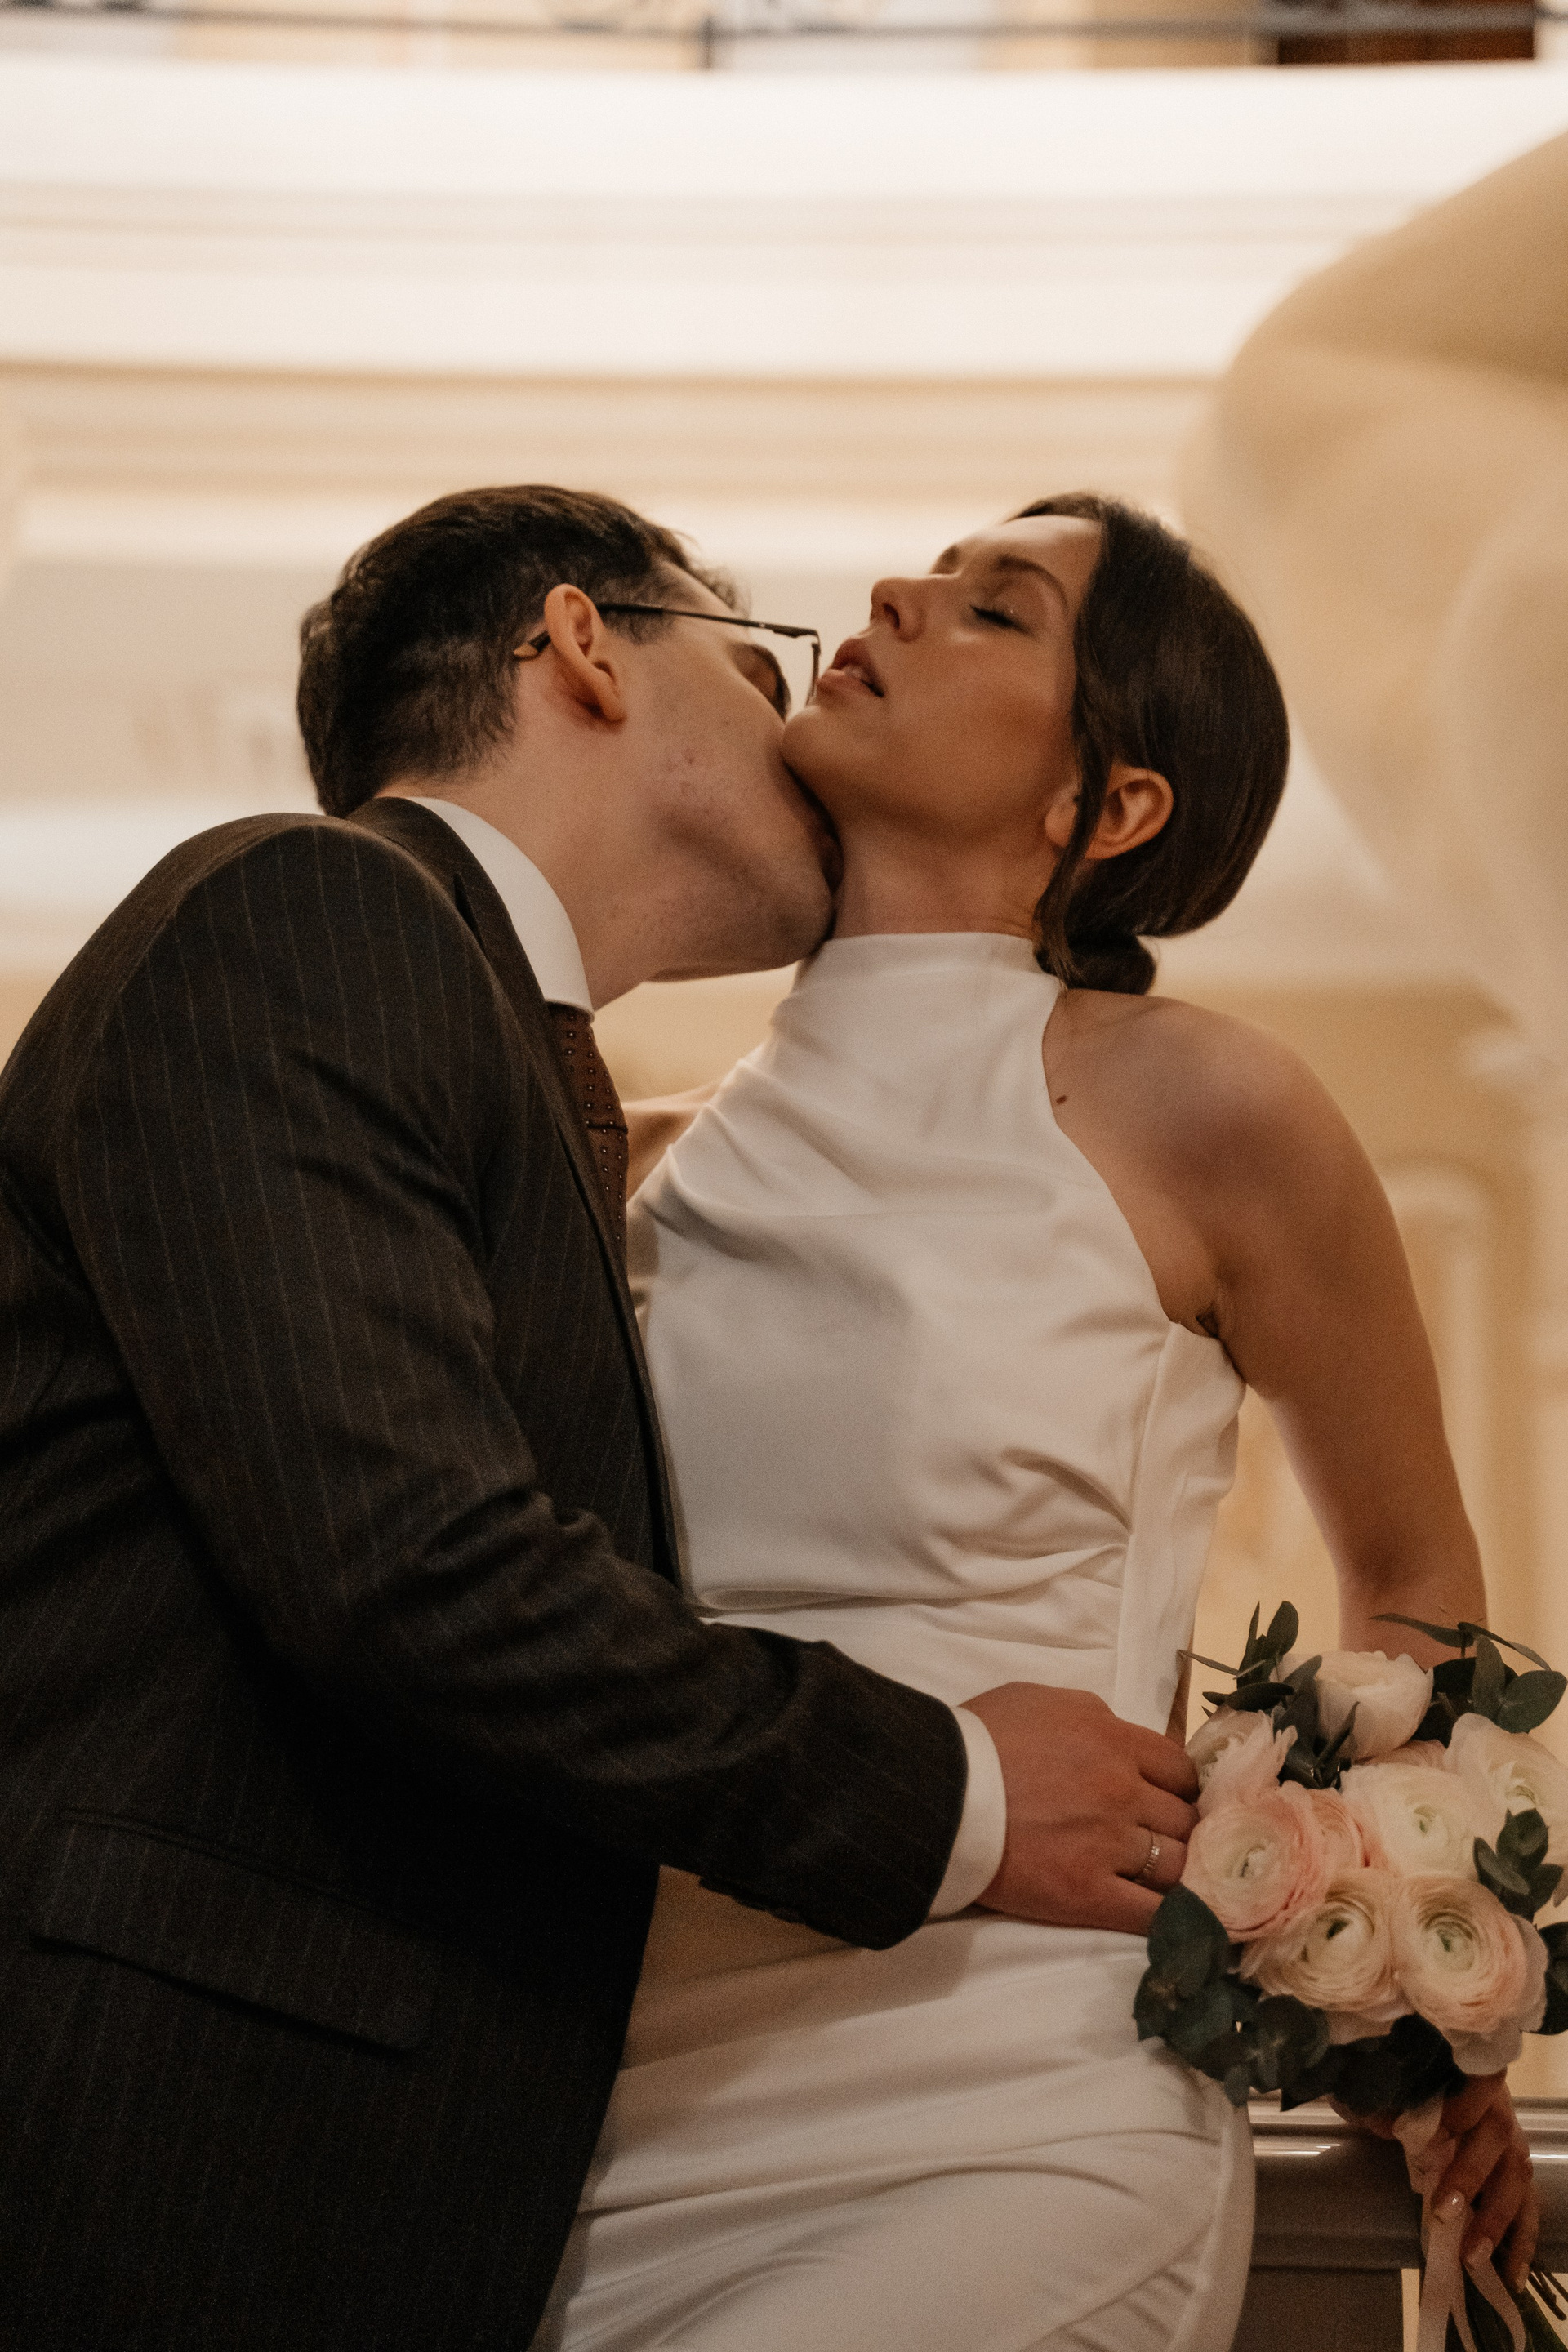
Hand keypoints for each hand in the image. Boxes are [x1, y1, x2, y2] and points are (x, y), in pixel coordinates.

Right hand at [964, 1682, 1198, 1934]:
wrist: (936, 1789)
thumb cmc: (978, 1738)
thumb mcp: (1041, 1700)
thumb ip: (1092, 1716)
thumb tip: (1119, 1737)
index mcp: (1114, 1740)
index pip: (1181, 1770)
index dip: (1178, 1788)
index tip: (1167, 1801)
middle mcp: (1123, 1791)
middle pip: (1184, 1820)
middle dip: (1177, 1831)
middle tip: (1161, 1843)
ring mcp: (1108, 1845)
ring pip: (1176, 1868)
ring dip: (1173, 1875)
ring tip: (1158, 1882)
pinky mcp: (1086, 1894)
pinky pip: (1150, 1914)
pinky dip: (1168, 1918)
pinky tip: (1169, 1921)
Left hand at [1345, 2074, 1538, 2292]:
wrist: (1418, 2095)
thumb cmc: (1400, 2089)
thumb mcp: (1382, 2090)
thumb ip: (1380, 2101)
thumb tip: (1383, 2123)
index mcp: (1465, 2073)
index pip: (1479, 2079)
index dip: (1462, 2109)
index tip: (1431, 2141)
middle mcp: (1497, 2104)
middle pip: (1498, 2133)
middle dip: (1472, 2176)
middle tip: (1444, 2212)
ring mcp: (1512, 2140)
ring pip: (1517, 2174)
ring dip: (1497, 2218)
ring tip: (1473, 2256)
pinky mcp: (1515, 2173)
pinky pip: (1528, 2205)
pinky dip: (1521, 2240)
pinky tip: (1512, 2274)